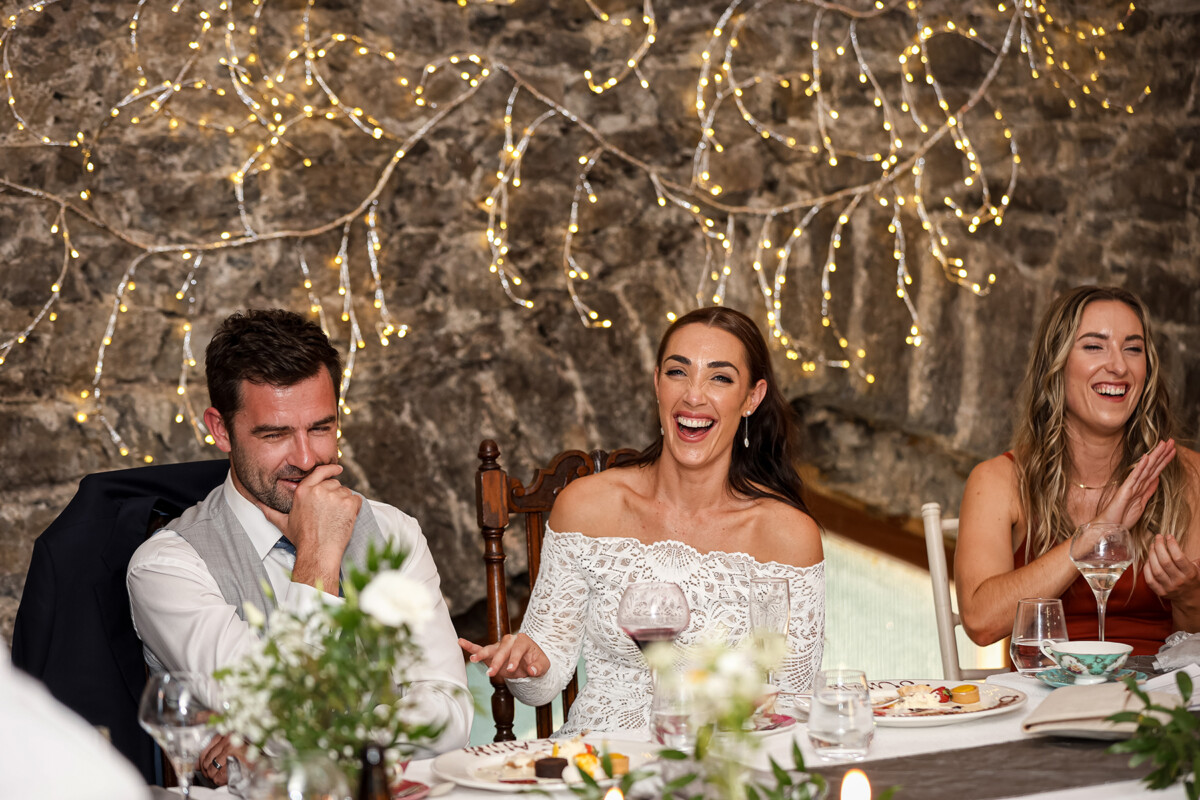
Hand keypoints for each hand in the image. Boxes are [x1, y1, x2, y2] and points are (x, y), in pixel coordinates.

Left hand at [198, 733, 243, 787]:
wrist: (263, 759)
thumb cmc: (246, 753)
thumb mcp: (229, 748)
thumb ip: (212, 752)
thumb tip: (196, 764)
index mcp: (226, 734)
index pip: (205, 750)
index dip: (202, 762)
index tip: (202, 767)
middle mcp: (228, 740)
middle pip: (207, 761)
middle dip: (207, 770)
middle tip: (212, 774)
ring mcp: (232, 750)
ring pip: (211, 770)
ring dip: (213, 776)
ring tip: (219, 776)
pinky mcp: (236, 761)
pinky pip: (219, 776)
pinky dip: (219, 780)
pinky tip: (224, 778)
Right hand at [262, 464, 360, 592]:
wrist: (317, 552)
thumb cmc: (302, 539)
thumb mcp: (283, 522)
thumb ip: (270, 510)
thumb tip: (257, 503)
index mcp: (304, 490)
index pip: (319, 472)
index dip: (330, 469)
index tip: (337, 469)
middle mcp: (320, 490)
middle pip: (334, 484)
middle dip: (335, 495)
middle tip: (330, 512)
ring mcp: (335, 496)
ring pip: (346, 492)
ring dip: (344, 502)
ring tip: (335, 518)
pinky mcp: (349, 503)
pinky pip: (356, 500)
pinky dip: (354, 508)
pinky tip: (345, 519)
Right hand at [459, 633, 549, 678]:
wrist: (530, 663)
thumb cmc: (537, 662)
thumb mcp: (543, 666)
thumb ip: (539, 668)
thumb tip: (532, 670)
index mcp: (523, 641)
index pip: (518, 649)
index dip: (514, 659)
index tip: (510, 669)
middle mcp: (510, 641)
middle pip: (502, 649)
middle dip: (497, 661)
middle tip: (492, 673)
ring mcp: (499, 646)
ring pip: (489, 649)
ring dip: (481, 654)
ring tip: (473, 659)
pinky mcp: (491, 653)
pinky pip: (480, 648)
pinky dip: (470, 646)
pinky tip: (460, 642)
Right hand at [1093, 439, 1176, 530]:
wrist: (1109, 527)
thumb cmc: (1122, 517)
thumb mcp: (1141, 504)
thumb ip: (1148, 491)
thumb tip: (1156, 479)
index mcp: (1141, 487)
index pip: (1155, 471)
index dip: (1164, 460)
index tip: (1172, 450)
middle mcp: (1137, 484)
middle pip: (1152, 466)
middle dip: (1162, 454)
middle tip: (1171, 441)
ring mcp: (1130, 486)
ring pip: (1146, 469)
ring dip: (1155, 456)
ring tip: (1163, 444)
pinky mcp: (1125, 490)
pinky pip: (1134, 477)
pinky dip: (1140, 467)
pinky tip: (1146, 458)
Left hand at [1144, 533, 1199, 600]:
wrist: (1190, 598)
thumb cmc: (1192, 579)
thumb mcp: (1198, 569)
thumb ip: (1196, 559)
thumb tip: (1191, 543)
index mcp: (1190, 574)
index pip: (1179, 558)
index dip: (1172, 545)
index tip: (1168, 536)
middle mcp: (1179, 581)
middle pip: (1165, 562)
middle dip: (1159, 547)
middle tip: (1158, 538)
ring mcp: (1169, 587)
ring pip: (1156, 570)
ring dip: (1152, 555)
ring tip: (1152, 546)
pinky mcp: (1160, 592)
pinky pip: (1149, 579)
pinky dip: (1147, 568)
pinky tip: (1148, 559)